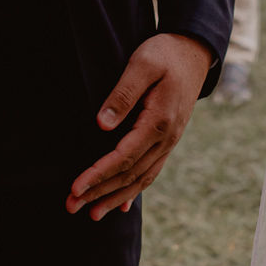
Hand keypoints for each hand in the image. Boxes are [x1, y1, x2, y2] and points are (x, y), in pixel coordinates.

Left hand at [67, 33, 213, 219]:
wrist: (194, 52)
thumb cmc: (165, 53)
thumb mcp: (142, 65)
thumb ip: (123, 94)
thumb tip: (101, 124)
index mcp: (158, 121)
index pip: (123, 157)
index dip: (98, 174)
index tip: (75, 188)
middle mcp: (166, 138)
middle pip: (130, 174)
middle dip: (99, 193)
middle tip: (71, 207)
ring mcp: (169, 141)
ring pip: (141, 178)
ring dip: (115, 197)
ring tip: (92, 214)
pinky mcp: (168, 139)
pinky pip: (151, 171)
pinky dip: (135, 190)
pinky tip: (122, 204)